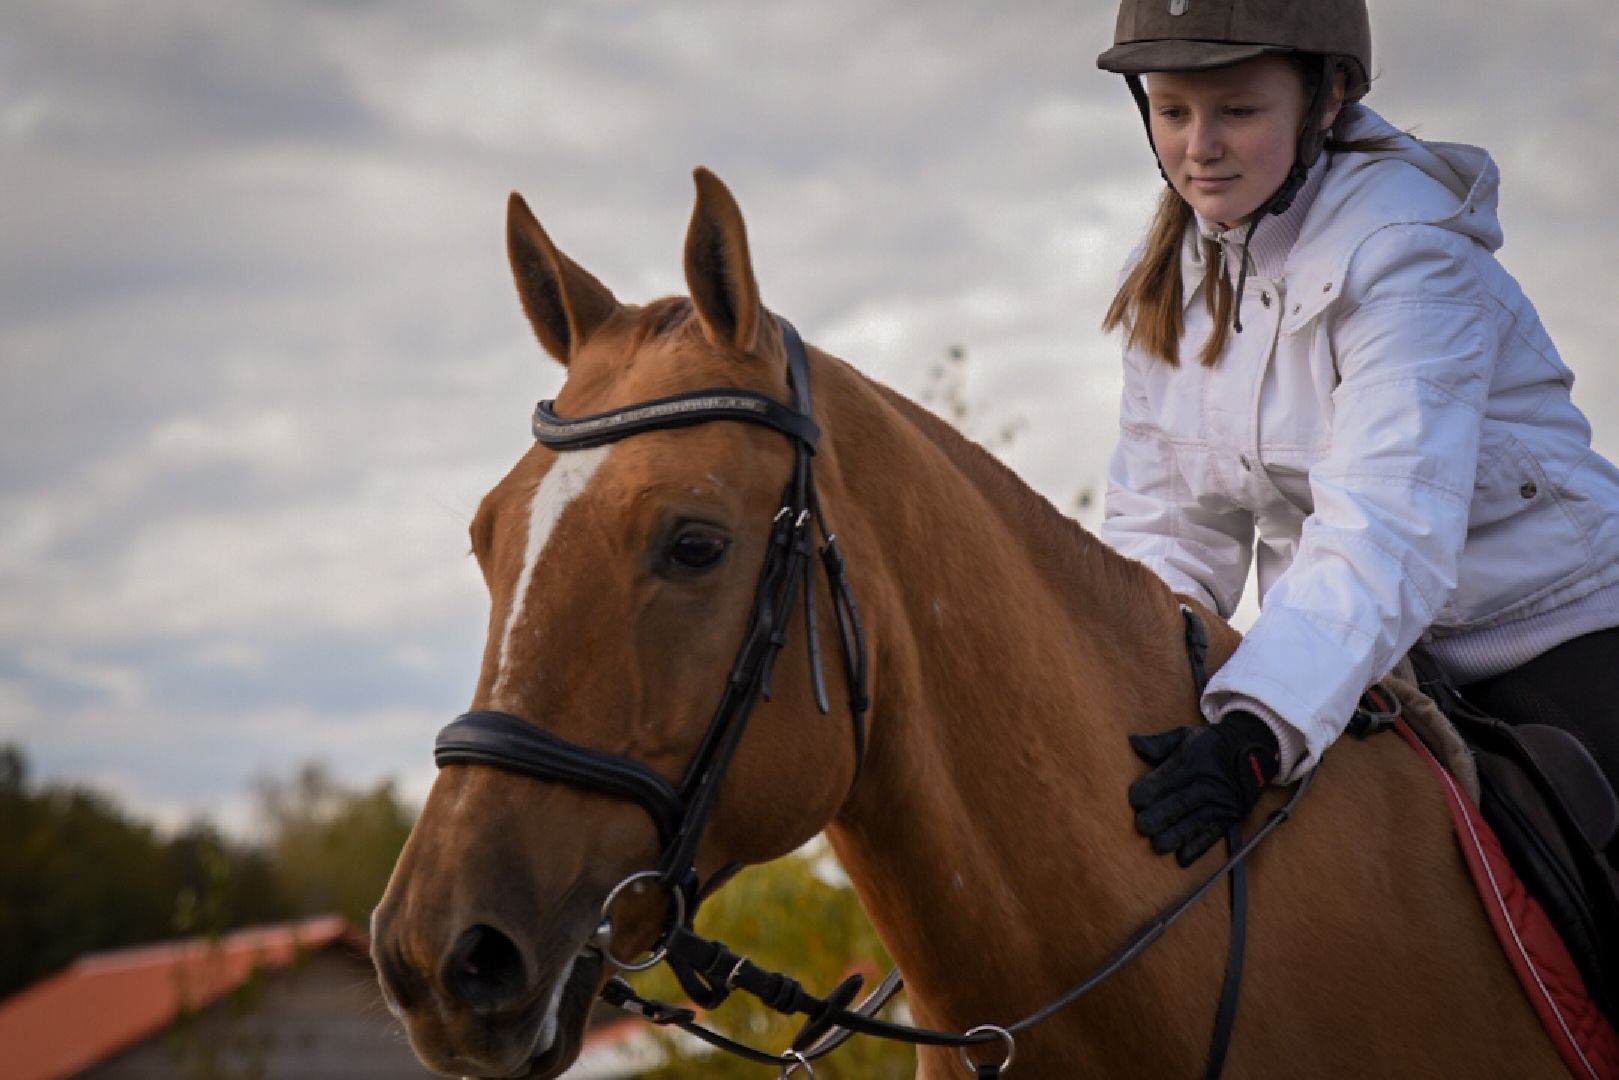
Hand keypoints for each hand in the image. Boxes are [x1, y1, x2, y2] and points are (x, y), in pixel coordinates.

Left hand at [1127, 711, 1279, 866]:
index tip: (1134, 799)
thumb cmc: (1211, 744)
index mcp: (1190, 763)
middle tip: (1141, 826)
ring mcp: (1217, 804)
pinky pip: (1211, 836)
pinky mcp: (1228, 818)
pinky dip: (1197, 848)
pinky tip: (1182, 859)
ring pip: (1193, 824)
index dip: (1148, 791)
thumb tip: (1133, 741)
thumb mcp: (1185, 735)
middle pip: (1179, 804)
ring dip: (1175, 836)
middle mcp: (1204, 785)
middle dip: (1158, 817)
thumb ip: (1159, 743)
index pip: (1166, 779)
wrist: (1253, 750)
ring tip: (1158, 845)